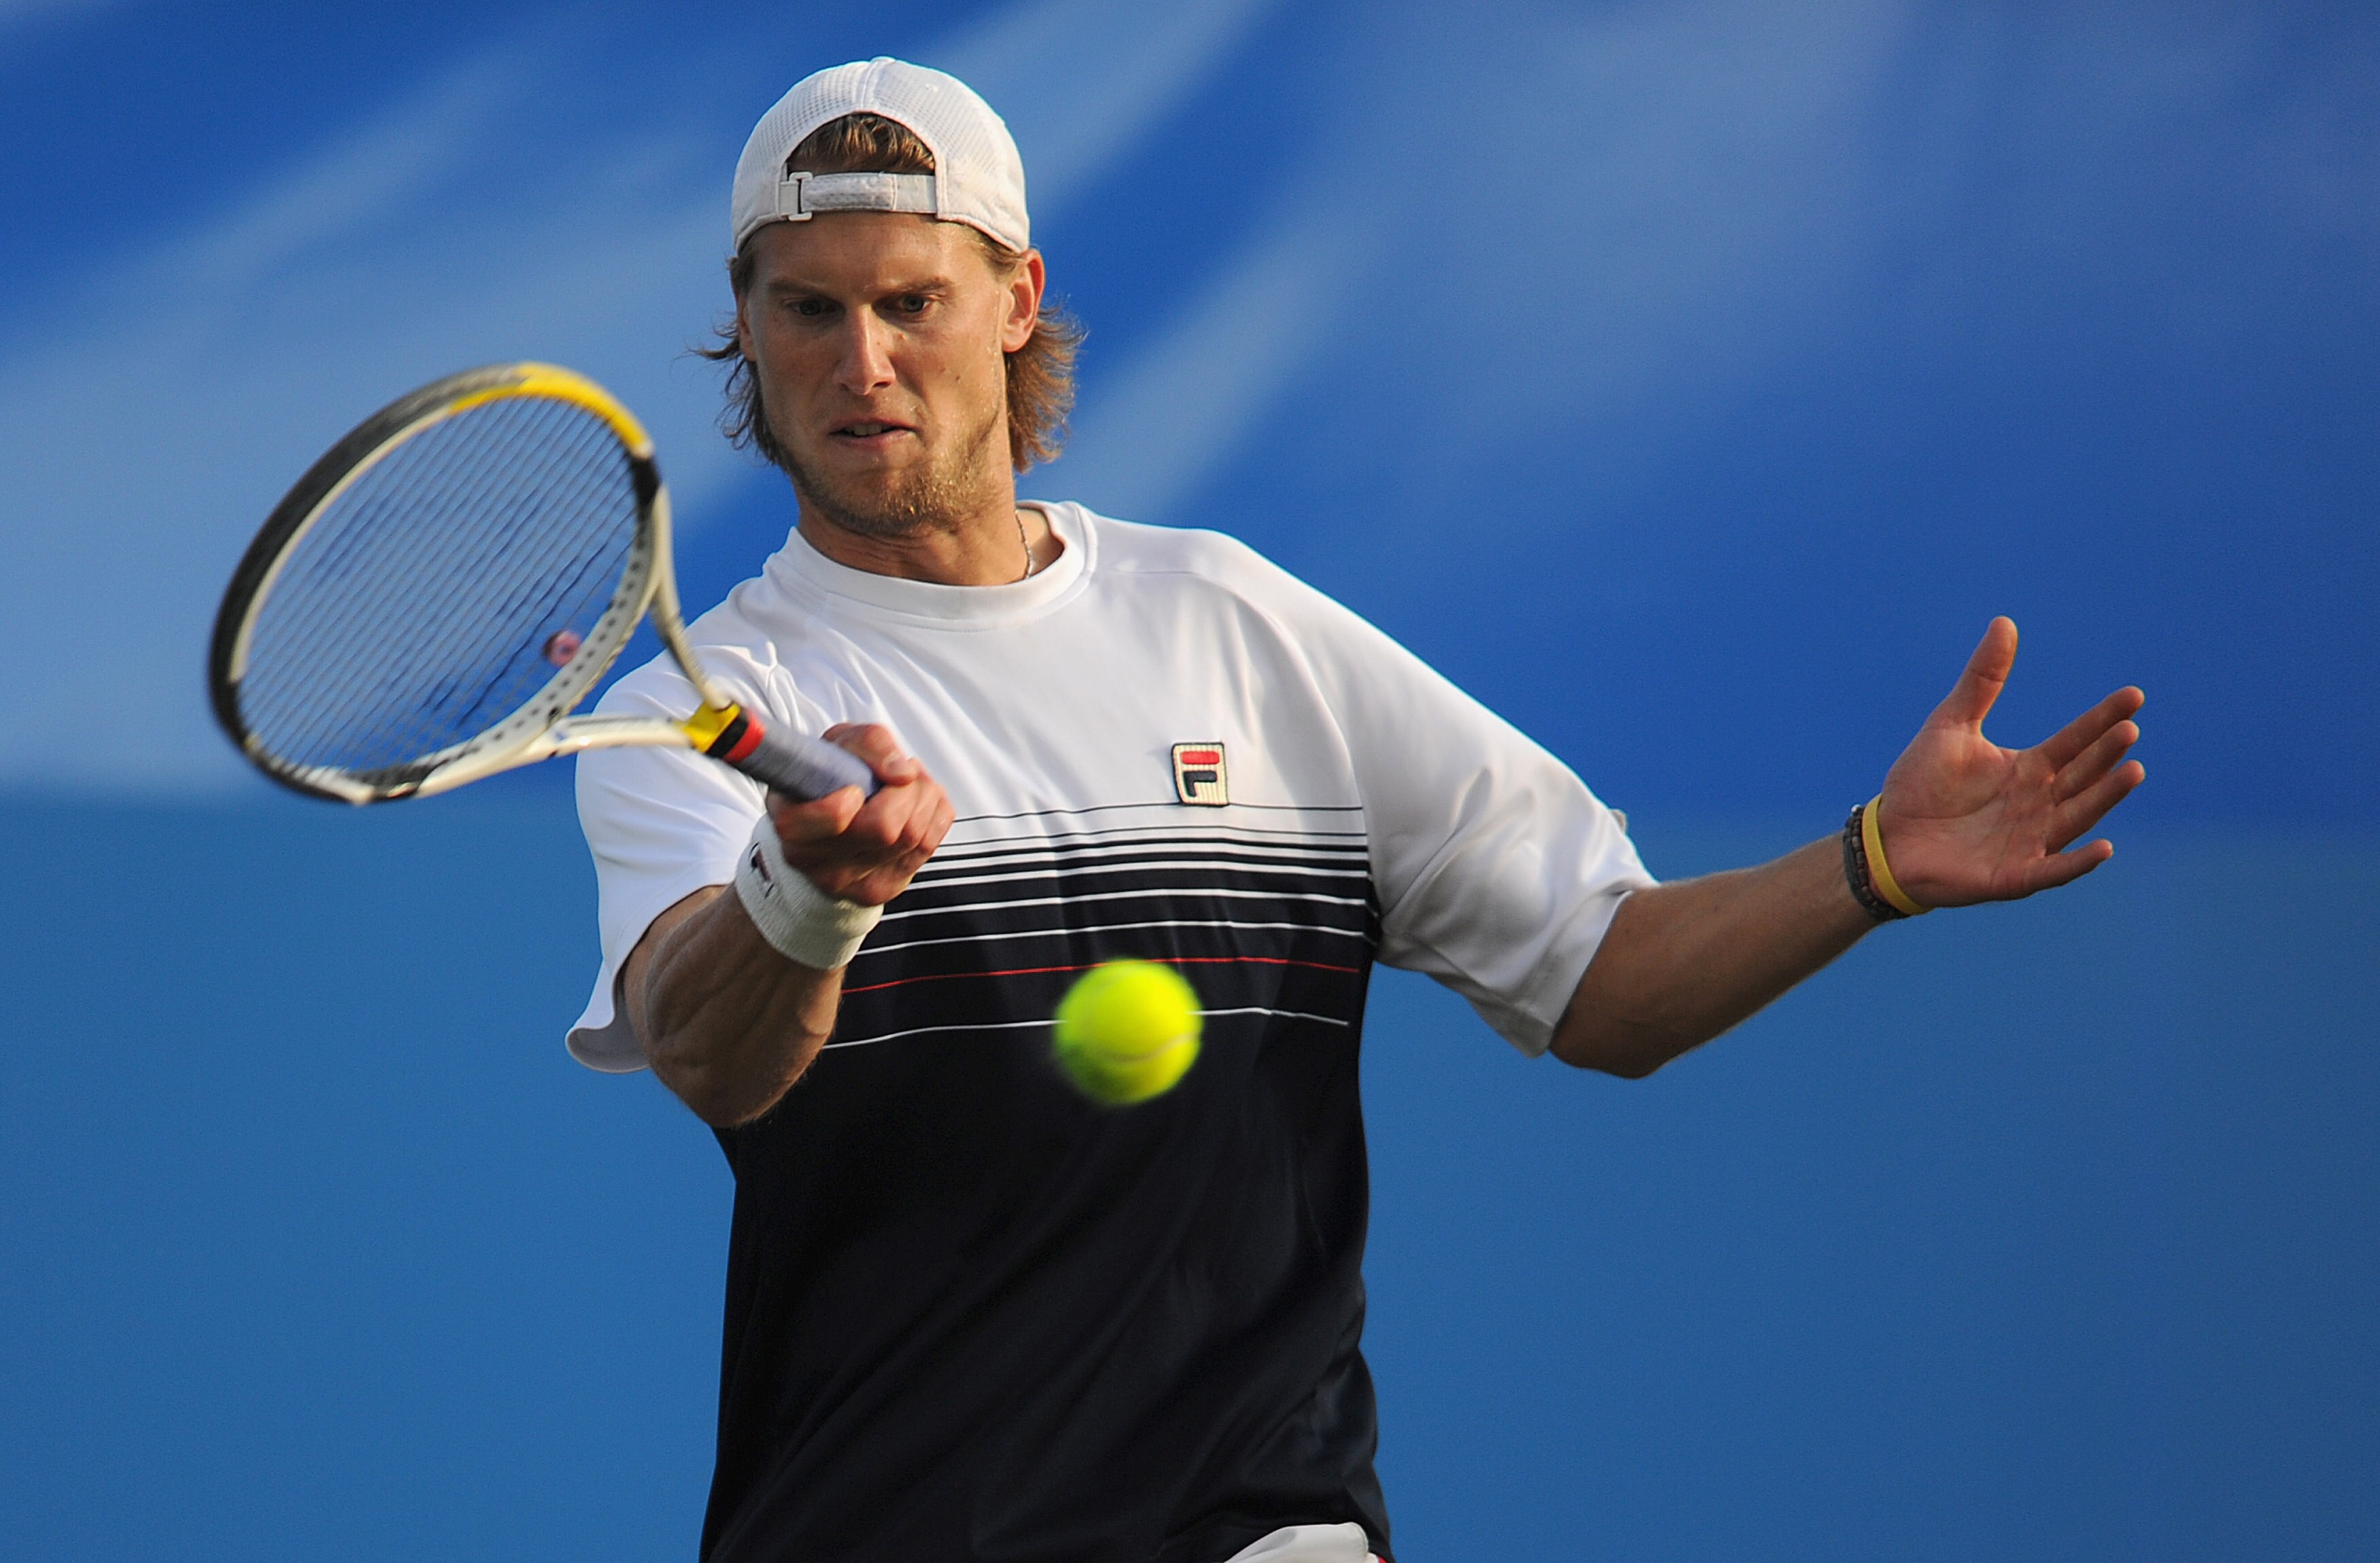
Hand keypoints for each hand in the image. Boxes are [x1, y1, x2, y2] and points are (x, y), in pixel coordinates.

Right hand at [764, 723, 953, 905]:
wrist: (833, 822)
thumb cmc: (833, 777)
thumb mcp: (840, 744)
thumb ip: (869, 744)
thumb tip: (904, 774)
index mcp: (792, 825)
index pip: (836, 817)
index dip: (853, 796)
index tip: (855, 788)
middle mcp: (817, 863)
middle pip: (885, 828)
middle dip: (904, 791)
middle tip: (898, 775)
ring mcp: (852, 883)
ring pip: (914, 835)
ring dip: (923, 798)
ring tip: (907, 785)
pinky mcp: (884, 889)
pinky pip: (931, 844)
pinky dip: (933, 814)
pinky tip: (917, 805)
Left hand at [1875, 618, 2144, 907]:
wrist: (1886, 838)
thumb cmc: (1919, 783)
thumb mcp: (1951, 725)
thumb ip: (1982, 680)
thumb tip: (2004, 622)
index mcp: (2029, 769)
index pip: (2075, 740)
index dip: (2103, 720)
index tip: (2133, 696)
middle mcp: (2038, 803)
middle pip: (2082, 776)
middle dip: (2107, 755)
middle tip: (2129, 730)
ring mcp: (2030, 840)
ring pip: (2077, 817)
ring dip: (2105, 798)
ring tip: (2132, 771)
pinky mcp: (2013, 875)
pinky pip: (2052, 870)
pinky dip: (2077, 862)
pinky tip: (2104, 848)